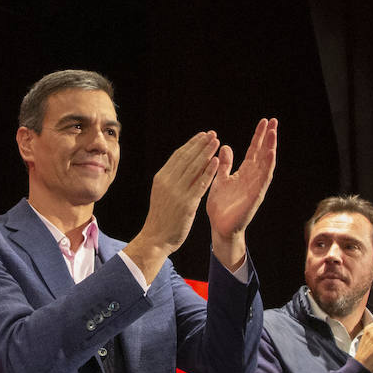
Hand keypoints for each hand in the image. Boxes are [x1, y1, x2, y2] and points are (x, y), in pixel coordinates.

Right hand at [122, 132, 221, 281]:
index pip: (178, 156)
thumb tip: (184, 166)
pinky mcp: (187, 204)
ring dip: (207, 153)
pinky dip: (209, 171)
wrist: (156, 238)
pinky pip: (200, 184)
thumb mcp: (162, 194)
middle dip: (201, 144)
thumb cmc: (161, 218)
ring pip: (194, 168)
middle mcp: (167, 182)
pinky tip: (217, 161)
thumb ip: (171, 180)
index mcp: (161, 178)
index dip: (191, 144)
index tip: (202, 135)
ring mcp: (177, 192)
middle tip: (213, 134)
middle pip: (187, 158)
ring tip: (217, 142)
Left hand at [205, 118, 277, 267]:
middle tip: (274, 121)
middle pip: (263, 154)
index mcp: (244, 173)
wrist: (220, 227)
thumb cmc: (221, 206)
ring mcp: (256, 187)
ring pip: (266, 165)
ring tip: (274, 134)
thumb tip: (226, 146)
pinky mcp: (255, 197)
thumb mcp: (221, 179)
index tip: (265, 121)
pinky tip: (271, 155)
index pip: (254, 150)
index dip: (259, 136)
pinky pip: (263, 180)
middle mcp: (253, 178)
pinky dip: (267, 167)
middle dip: (269, 138)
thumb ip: (225, 164)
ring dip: (270, 149)